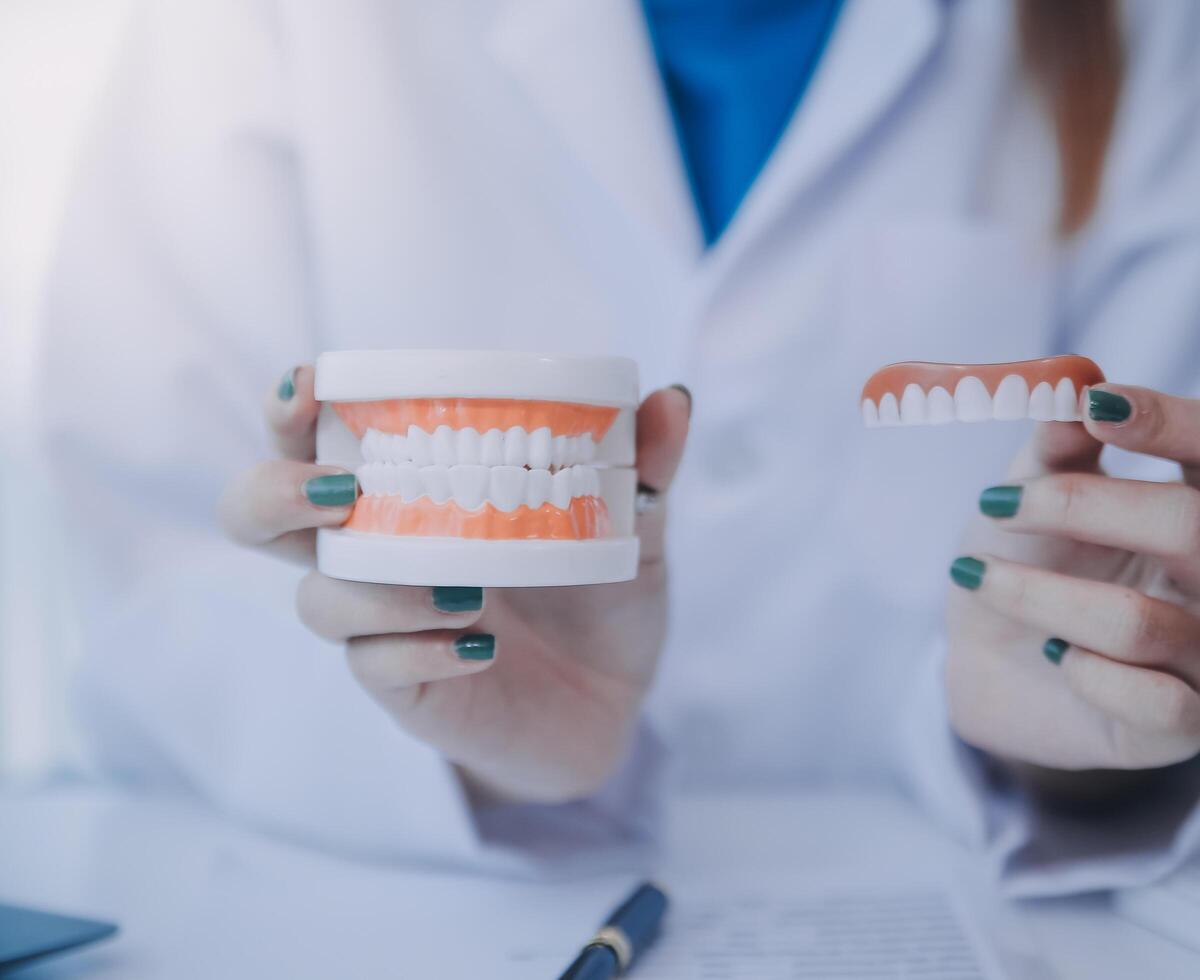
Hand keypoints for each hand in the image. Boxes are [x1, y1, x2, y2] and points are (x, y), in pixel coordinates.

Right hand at [219, 365, 691, 804]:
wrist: (614, 702)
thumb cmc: (598, 596)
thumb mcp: (631, 528)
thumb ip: (643, 469)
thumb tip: (670, 400)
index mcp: (410, 492)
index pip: (316, 438)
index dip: (290, 408)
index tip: (308, 385)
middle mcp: (375, 553)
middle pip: (259, 518)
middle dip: (273, 493)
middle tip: (343, 489)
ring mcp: (382, 625)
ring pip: (318, 600)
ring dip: (376, 587)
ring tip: (467, 587)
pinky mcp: (405, 689)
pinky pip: (377, 669)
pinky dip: (422, 651)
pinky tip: (482, 642)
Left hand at [946, 385, 1199, 773]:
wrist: (992, 667)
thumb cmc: (1031, 563)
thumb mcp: (1031, 494)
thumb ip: (1056, 445)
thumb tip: (1069, 386)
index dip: (1167, 417)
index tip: (1093, 406)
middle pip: (1192, 524)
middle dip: (1080, 507)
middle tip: (995, 504)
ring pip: (1142, 620)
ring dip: (1039, 595)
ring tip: (977, 576)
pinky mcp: (1182, 727)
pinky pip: (1150, 700)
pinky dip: (1082, 672)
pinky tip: (1049, 655)